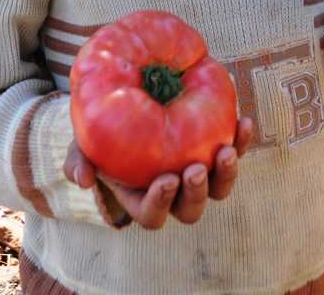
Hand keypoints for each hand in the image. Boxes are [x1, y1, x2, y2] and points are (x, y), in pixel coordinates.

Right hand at [64, 116, 253, 228]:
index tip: (166, 179)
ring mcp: (197, 173)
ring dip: (226, 174)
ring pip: (217, 188)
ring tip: (227, 150)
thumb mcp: (84, 144)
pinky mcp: (213, 150)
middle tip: (195, 169)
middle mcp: (173, 192)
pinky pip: (233, 151)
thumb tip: (83, 178)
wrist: (125, 108)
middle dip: (196, 193)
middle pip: (190, 208)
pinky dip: (241, 141)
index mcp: (142, 197)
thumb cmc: (102, 133)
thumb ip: (79, 161)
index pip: (153, 214)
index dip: (161, 202)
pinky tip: (244, 121)